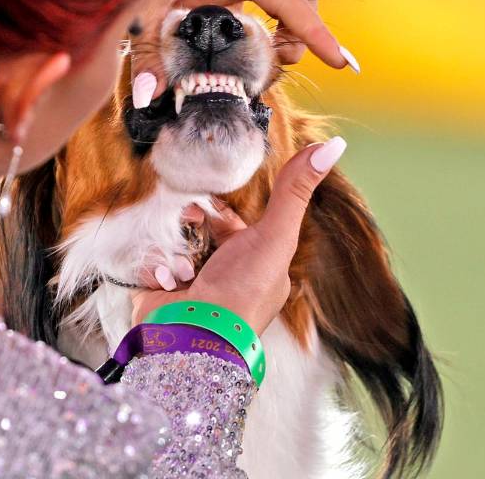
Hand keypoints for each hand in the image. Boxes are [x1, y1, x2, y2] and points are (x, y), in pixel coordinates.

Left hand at [130, 0, 358, 108]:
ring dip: (265, 43)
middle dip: (293, 41)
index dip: (316, 34)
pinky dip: (240, 37)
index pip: (289, 1)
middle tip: (272, 75)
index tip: (342, 63)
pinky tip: (224, 61)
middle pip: (289, 4)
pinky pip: (237, 13)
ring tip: (247, 75)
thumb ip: (146, 48)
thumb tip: (147, 96)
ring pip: (264, 12)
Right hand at [131, 138, 347, 333]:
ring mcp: (192, 287)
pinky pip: (151, 266)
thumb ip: (295, 191)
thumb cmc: (242, 294)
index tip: (205, 203)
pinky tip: (168, 280)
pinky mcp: (162, 295)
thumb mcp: (274, 236)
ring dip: (174, 250)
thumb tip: (333, 146)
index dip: (218, 211)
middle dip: (190, 224)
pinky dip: (156, 270)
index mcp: (255, 264)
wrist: (195, 339)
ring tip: (181, 263)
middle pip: (199, 231)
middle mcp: (225, 275)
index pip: (232, 224)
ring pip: (173, 245)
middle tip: (187, 221)